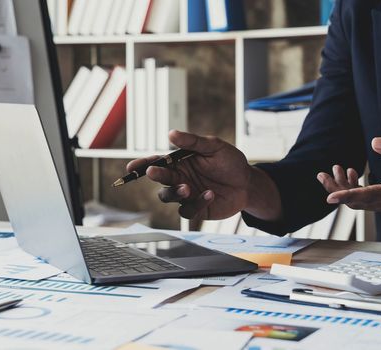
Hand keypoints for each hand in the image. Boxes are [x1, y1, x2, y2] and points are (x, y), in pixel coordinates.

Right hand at [126, 130, 254, 219]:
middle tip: (155, 172)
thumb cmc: (230, 162)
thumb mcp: (214, 147)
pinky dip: (197, 203)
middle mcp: (180, 178)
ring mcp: (187, 195)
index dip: (143, 165)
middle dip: (156, 176)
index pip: (157, 162)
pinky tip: (210, 194)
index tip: (133, 167)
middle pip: (160, 180)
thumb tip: (171, 134)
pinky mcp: (196, 208)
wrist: (248, 183)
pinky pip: (187, 210)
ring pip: (168, 197)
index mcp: (180, 162)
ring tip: (188, 188)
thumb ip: (192, 142)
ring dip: (174, 192)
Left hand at [317, 137, 380, 211]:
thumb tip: (374, 142)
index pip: (367, 196)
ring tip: (334, 168)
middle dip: (337, 188)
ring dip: (344, 187)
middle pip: (356, 202)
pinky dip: (354, 187)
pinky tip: (352, 172)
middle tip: (321, 174)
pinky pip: (365, 199)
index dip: (347, 195)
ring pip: (359, 201)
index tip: (329, 197)